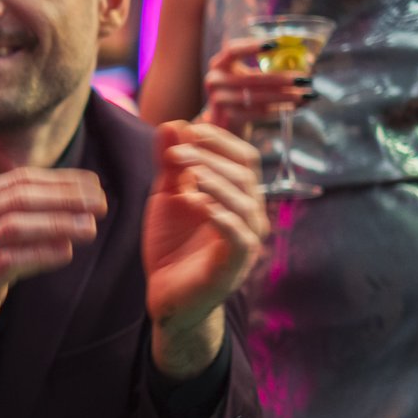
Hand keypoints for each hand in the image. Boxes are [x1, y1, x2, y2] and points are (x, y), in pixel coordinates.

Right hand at [0, 168, 106, 353]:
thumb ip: (8, 213)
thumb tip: (65, 200)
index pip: (18, 180)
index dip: (60, 180)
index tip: (93, 185)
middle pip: (20, 197)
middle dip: (66, 197)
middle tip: (101, 203)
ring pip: (17, 225)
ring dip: (59, 223)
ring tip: (91, 227)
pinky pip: (13, 261)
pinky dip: (44, 254)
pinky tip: (67, 252)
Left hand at [142, 121, 265, 372]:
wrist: (168, 294)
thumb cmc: (173, 243)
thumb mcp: (167, 197)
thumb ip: (170, 164)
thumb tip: (173, 122)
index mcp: (237, 193)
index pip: (240, 155)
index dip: (218, 138)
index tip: (186, 126)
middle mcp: (250, 212)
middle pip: (243, 171)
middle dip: (210, 155)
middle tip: (175, 150)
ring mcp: (247, 237)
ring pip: (244, 200)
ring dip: (214, 181)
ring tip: (187, 173)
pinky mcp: (236, 263)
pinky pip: (238, 235)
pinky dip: (220, 215)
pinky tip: (198, 204)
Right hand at [198, 38, 314, 130]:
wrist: (225, 119)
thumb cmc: (244, 91)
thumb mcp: (250, 75)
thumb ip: (271, 65)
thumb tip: (307, 59)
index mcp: (220, 64)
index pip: (232, 50)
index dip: (252, 46)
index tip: (276, 44)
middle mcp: (215, 80)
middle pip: (249, 78)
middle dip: (280, 79)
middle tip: (304, 79)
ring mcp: (219, 100)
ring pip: (255, 97)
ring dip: (283, 96)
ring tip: (305, 95)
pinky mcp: (228, 117)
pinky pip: (257, 113)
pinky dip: (277, 110)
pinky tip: (294, 108)